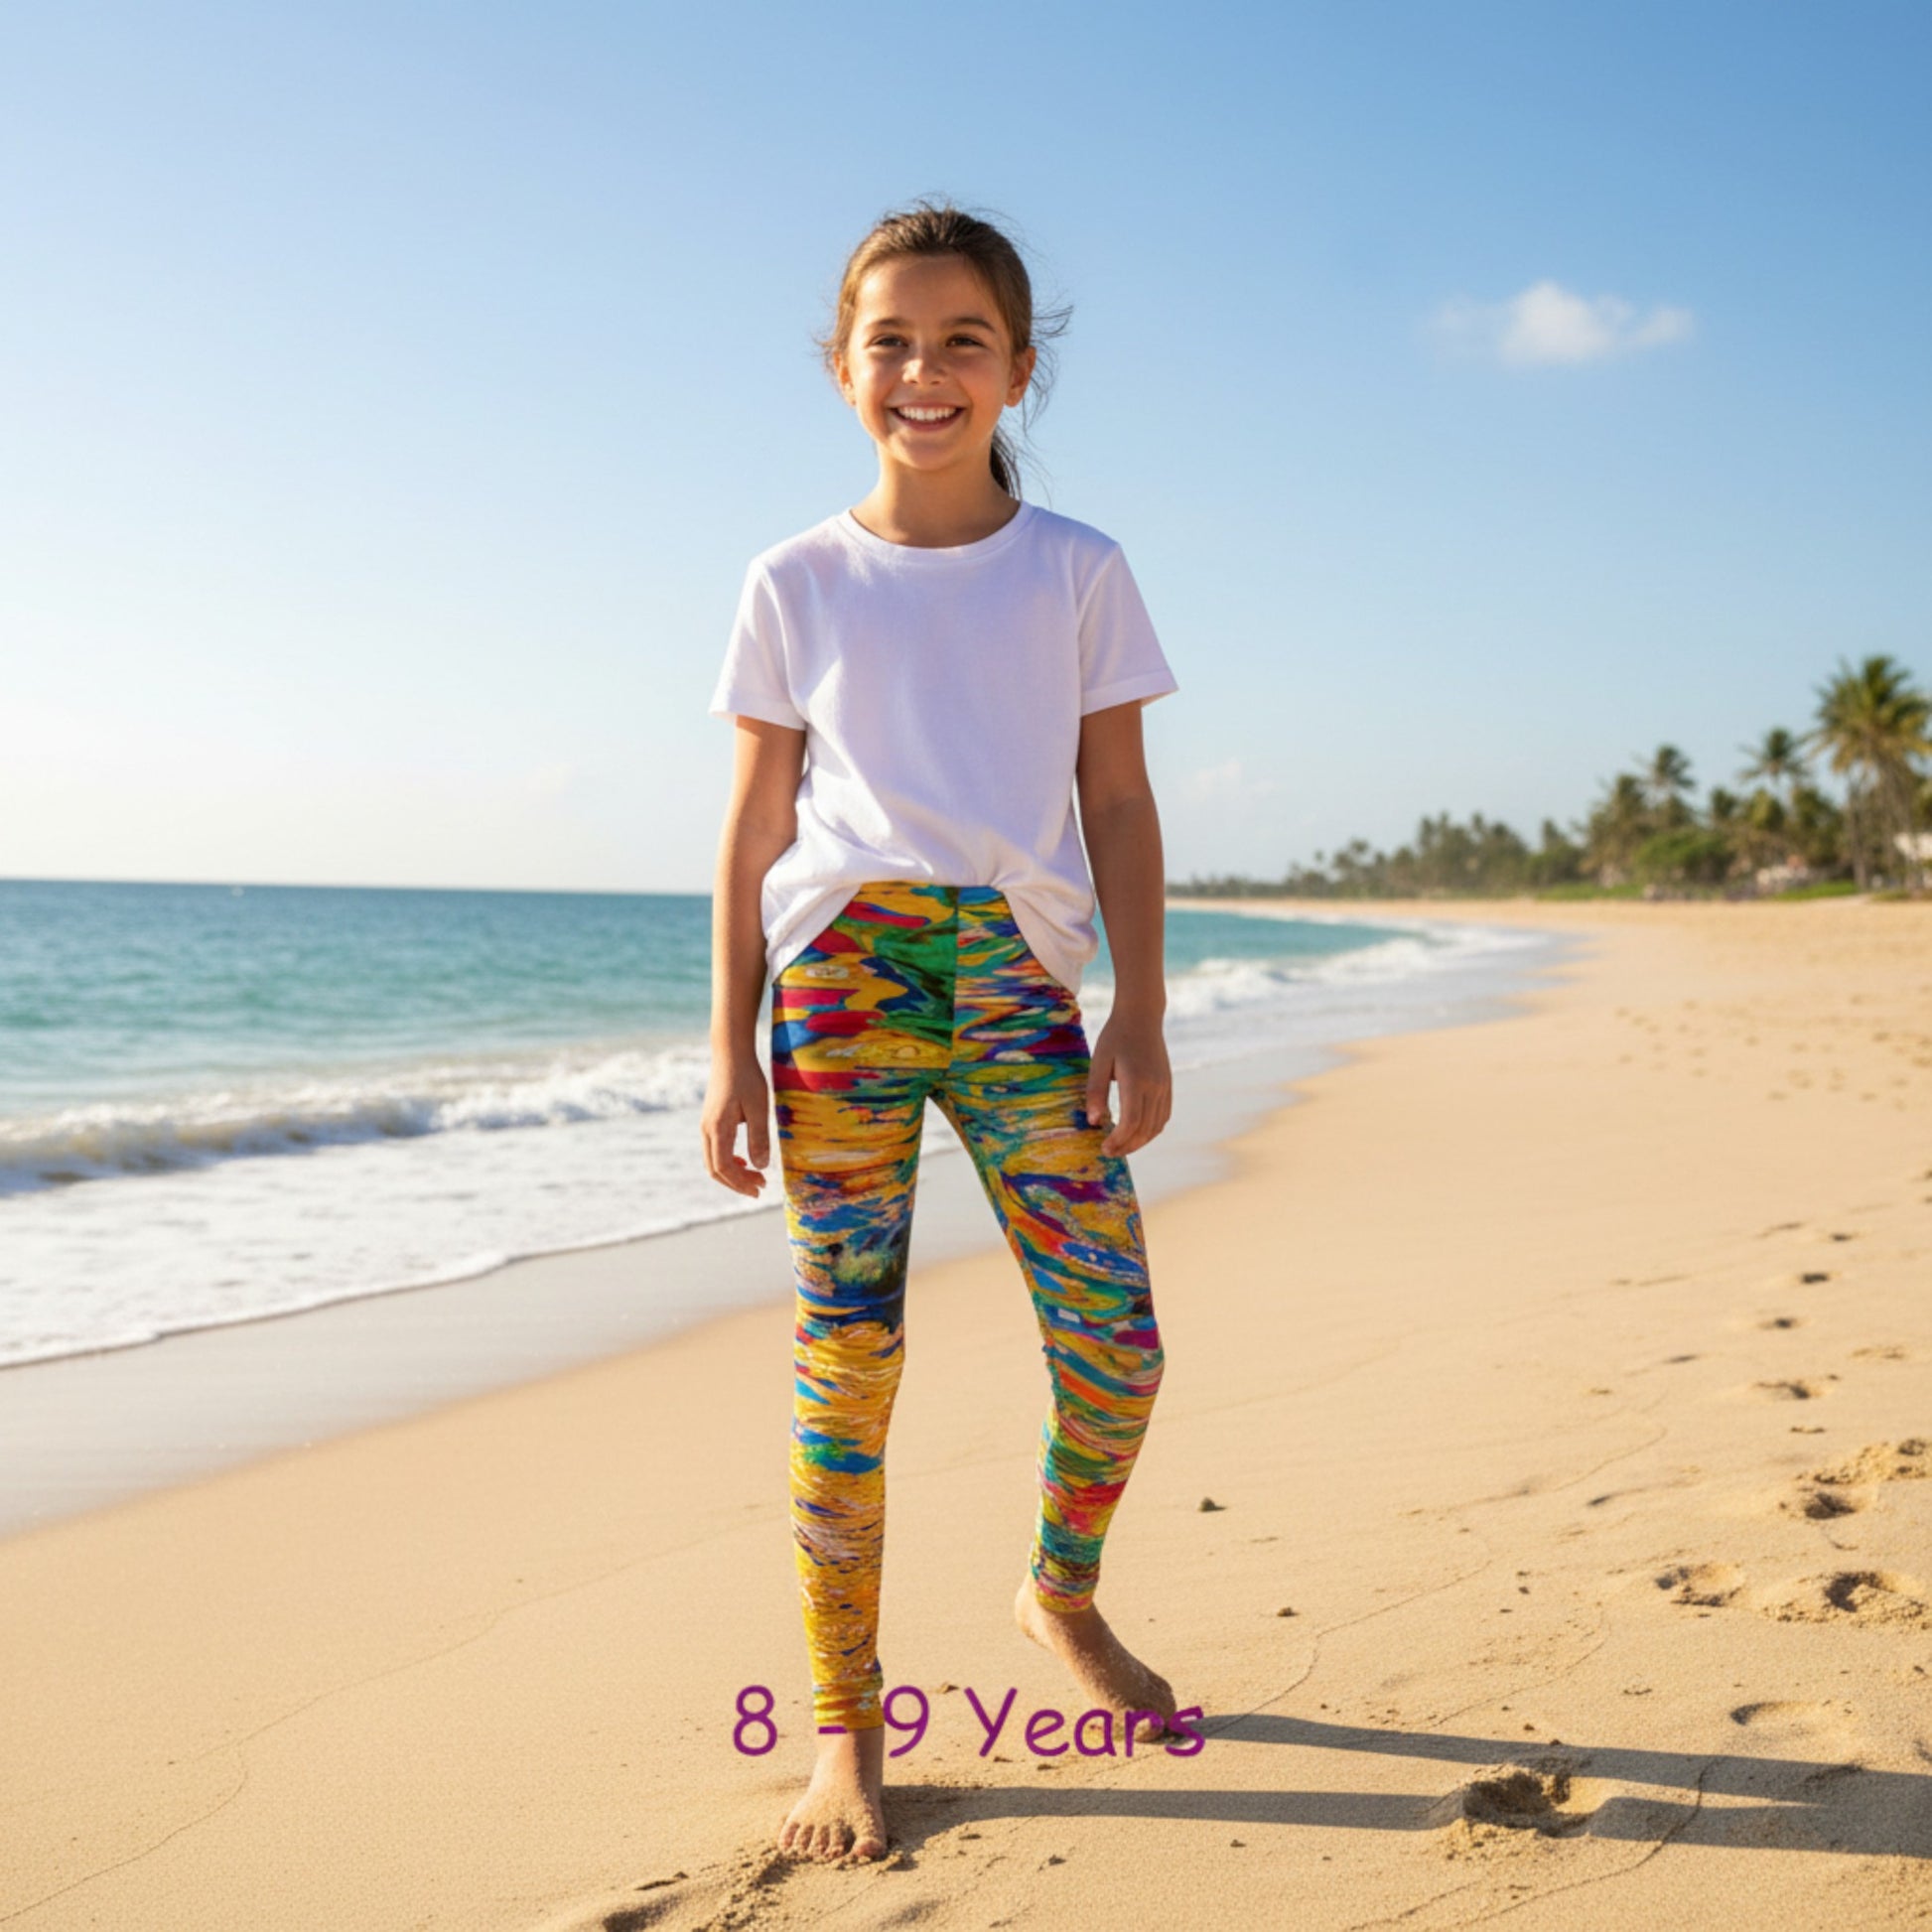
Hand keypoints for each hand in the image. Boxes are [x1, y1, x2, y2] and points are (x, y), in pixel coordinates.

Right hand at [703, 1051, 772, 1196]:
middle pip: (715, 1169)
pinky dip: (728, 1161)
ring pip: (713, 1161)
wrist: (730, 1054)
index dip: (741, 1183)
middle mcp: (706, 1130)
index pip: (724, 1167)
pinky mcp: (710, 1121)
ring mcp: (706, 1125)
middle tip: (760, 1187)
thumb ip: (759, 1137)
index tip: (760, 1188)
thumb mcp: (759, 1107)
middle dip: (737, 1183)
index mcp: (717, 1129)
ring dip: (733, 1173)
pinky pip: (714, 1150)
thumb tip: (761, 1166)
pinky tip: (745, 1160)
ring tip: (755, 1176)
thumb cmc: (747, 1078)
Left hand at [1084, 1010, 1171, 1156]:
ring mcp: (1164, 1087)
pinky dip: (1151, 1131)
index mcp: (1136, 1080)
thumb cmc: (1115, 1037)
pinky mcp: (1168, 1086)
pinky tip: (1137, 1133)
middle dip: (1127, 1146)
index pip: (1131, 1121)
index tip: (1104, 1147)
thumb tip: (1094, 1122)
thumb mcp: (1099, 1062)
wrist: (1142, 1017)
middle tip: (1109, 1152)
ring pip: (1156, 1126)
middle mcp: (1155, 1086)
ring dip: (1140, 1141)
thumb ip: (1096, 1092)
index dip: (1119, 1140)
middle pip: (1145, 1129)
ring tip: (1121, 1146)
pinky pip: (1163, 1116)